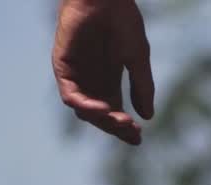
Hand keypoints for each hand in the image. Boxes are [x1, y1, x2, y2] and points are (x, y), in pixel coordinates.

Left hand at [53, 0, 154, 145]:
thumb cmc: (121, 19)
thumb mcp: (137, 58)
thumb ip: (141, 87)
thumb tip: (148, 116)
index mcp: (109, 80)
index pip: (114, 114)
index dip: (125, 129)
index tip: (139, 137)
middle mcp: (91, 81)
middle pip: (100, 117)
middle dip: (116, 127)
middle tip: (132, 128)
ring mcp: (76, 74)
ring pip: (85, 111)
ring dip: (103, 120)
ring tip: (122, 120)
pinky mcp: (63, 65)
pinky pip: (70, 96)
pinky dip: (85, 106)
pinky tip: (103, 109)